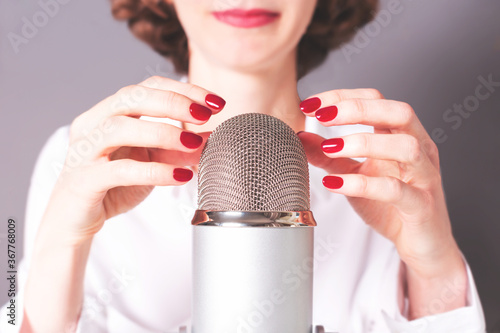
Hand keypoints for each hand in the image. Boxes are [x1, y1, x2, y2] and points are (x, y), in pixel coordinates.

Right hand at [46, 76, 224, 243]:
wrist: (77, 219)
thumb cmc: (114, 184)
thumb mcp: (154, 162)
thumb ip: (180, 149)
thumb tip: (214, 136)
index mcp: (110, 113)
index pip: (147, 87)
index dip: (183, 90)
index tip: (216, 103)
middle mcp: (93, 124)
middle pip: (132, 97)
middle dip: (173, 103)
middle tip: (204, 115)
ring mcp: (85, 150)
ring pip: (119, 128)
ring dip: (162, 133)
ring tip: (194, 144)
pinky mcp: (84, 179)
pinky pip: (119, 170)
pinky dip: (153, 171)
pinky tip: (180, 175)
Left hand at [298, 89, 466, 317]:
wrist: (420, 246)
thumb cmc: (391, 206)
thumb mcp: (354, 174)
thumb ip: (328, 155)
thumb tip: (300, 136)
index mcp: (402, 135)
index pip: (377, 100)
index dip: (343, 97)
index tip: (311, 104)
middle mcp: (419, 149)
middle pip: (399, 112)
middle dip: (358, 109)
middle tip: (322, 116)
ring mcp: (424, 177)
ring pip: (406, 147)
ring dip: (364, 142)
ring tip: (330, 148)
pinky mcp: (421, 206)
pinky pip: (395, 190)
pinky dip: (363, 184)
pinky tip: (335, 184)